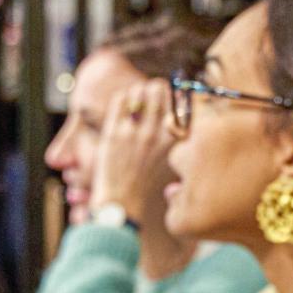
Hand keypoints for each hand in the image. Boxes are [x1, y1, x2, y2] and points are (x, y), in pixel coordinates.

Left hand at [90, 77, 177, 225]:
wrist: (122, 203)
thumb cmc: (145, 182)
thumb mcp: (168, 158)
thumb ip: (172, 134)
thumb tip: (173, 109)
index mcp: (174, 141)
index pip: (179, 102)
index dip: (174, 95)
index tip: (169, 97)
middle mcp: (156, 134)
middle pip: (158, 89)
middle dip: (154, 88)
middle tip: (150, 96)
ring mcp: (134, 132)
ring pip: (138, 91)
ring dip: (138, 92)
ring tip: (136, 102)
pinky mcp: (113, 133)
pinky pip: (120, 100)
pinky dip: (123, 98)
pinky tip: (123, 107)